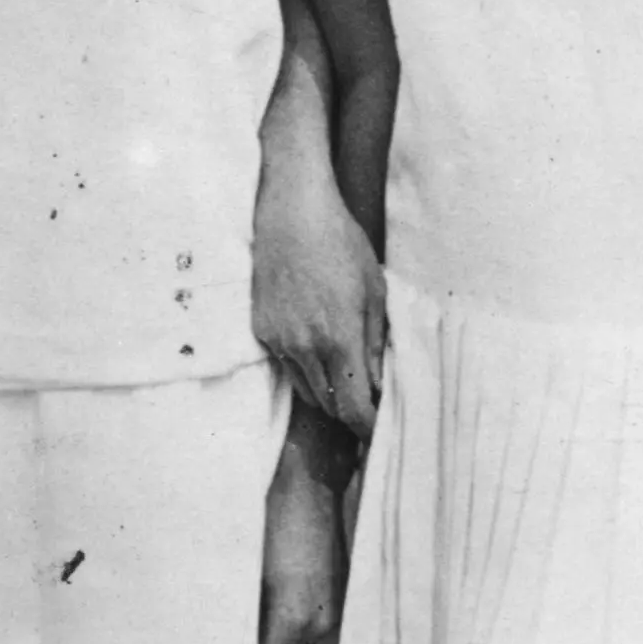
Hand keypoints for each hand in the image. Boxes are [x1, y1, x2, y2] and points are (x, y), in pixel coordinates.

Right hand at [252, 172, 385, 435]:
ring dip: (329, 392)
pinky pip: (287, 366)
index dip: (369, 429)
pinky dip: (306, 368)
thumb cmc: (341, 244)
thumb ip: (376, 344)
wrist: (292, 211)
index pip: (355, 408)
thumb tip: (380, 384)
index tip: (381, 433)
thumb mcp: (375, 291)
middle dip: (352, 411)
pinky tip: (319, 346)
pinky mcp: (261, 330)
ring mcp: (278, 340)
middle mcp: (304, 347)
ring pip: (307, 391)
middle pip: (330, 407)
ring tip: (348, 376)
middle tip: (372, 402)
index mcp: (340, 339)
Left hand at [257, 415, 350, 643]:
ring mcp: (337, 607)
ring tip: (262, 595)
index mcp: (293, 618)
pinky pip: (314, 618)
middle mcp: (321, 621)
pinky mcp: (344, 591)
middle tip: (241, 621)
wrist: (308, 478)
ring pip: (301, 640)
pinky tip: (283, 582)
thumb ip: (241, 617)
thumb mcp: (244, 570)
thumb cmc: (267, 518)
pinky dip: (298, 611)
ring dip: (281, 628)